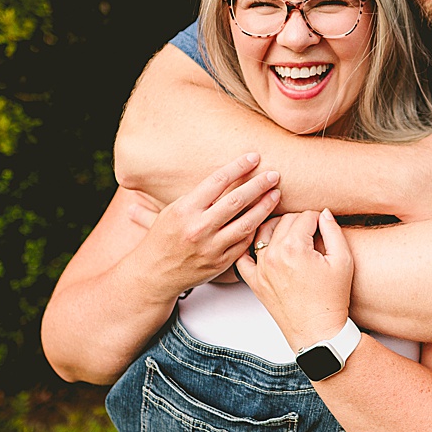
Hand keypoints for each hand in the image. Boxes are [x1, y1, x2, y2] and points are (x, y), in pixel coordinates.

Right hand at [133, 153, 280, 297]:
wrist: (155, 273)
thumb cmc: (163, 238)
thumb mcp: (173, 210)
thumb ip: (199, 196)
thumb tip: (227, 176)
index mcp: (185, 209)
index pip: (217, 180)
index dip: (239, 166)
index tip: (254, 158)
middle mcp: (198, 228)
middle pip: (236, 200)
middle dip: (258, 185)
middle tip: (273, 174)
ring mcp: (210, 247)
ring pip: (246, 223)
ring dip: (264, 207)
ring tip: (275, 194)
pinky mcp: (220, 263)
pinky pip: (244, 243)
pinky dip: (256, 229)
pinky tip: (265, 218)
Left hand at [237, 209, 352, 351]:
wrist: (317, 331)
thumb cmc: (332, 299)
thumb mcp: (343, 260)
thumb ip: (333, 231)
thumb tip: (324, 213)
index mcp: (294, 248)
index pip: (304, 216)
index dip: (317, 217)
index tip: (323, 225)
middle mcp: (273, 255)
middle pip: (284, 221)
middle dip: (299, 221)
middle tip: (310, 230)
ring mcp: (260, 268)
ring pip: (263, 232)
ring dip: (276, 228)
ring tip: (290, 233)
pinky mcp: (254, 281)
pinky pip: (244, 257)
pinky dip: (250, 247)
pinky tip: (263, 245)